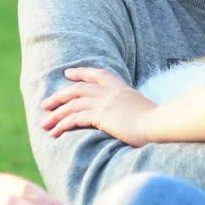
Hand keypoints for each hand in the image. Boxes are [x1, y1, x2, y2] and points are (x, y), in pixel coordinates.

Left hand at [40, 67, 156, 145]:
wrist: (160, 125)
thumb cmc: (157, 123)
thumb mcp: (142, 110)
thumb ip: (131, 109)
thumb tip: (127, 117)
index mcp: (122, 88)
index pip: (98, 74)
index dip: (81, 72)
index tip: (68, 73)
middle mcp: (111, 92)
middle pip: (78, 89)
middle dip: (59, 96)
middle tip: (45, 103)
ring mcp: (106, 102)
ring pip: (73, 105)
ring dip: (56, 115)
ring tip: (44, 124)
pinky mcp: (102, 116)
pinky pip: (76, 118)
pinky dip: (63, 124)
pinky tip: (55, 131)